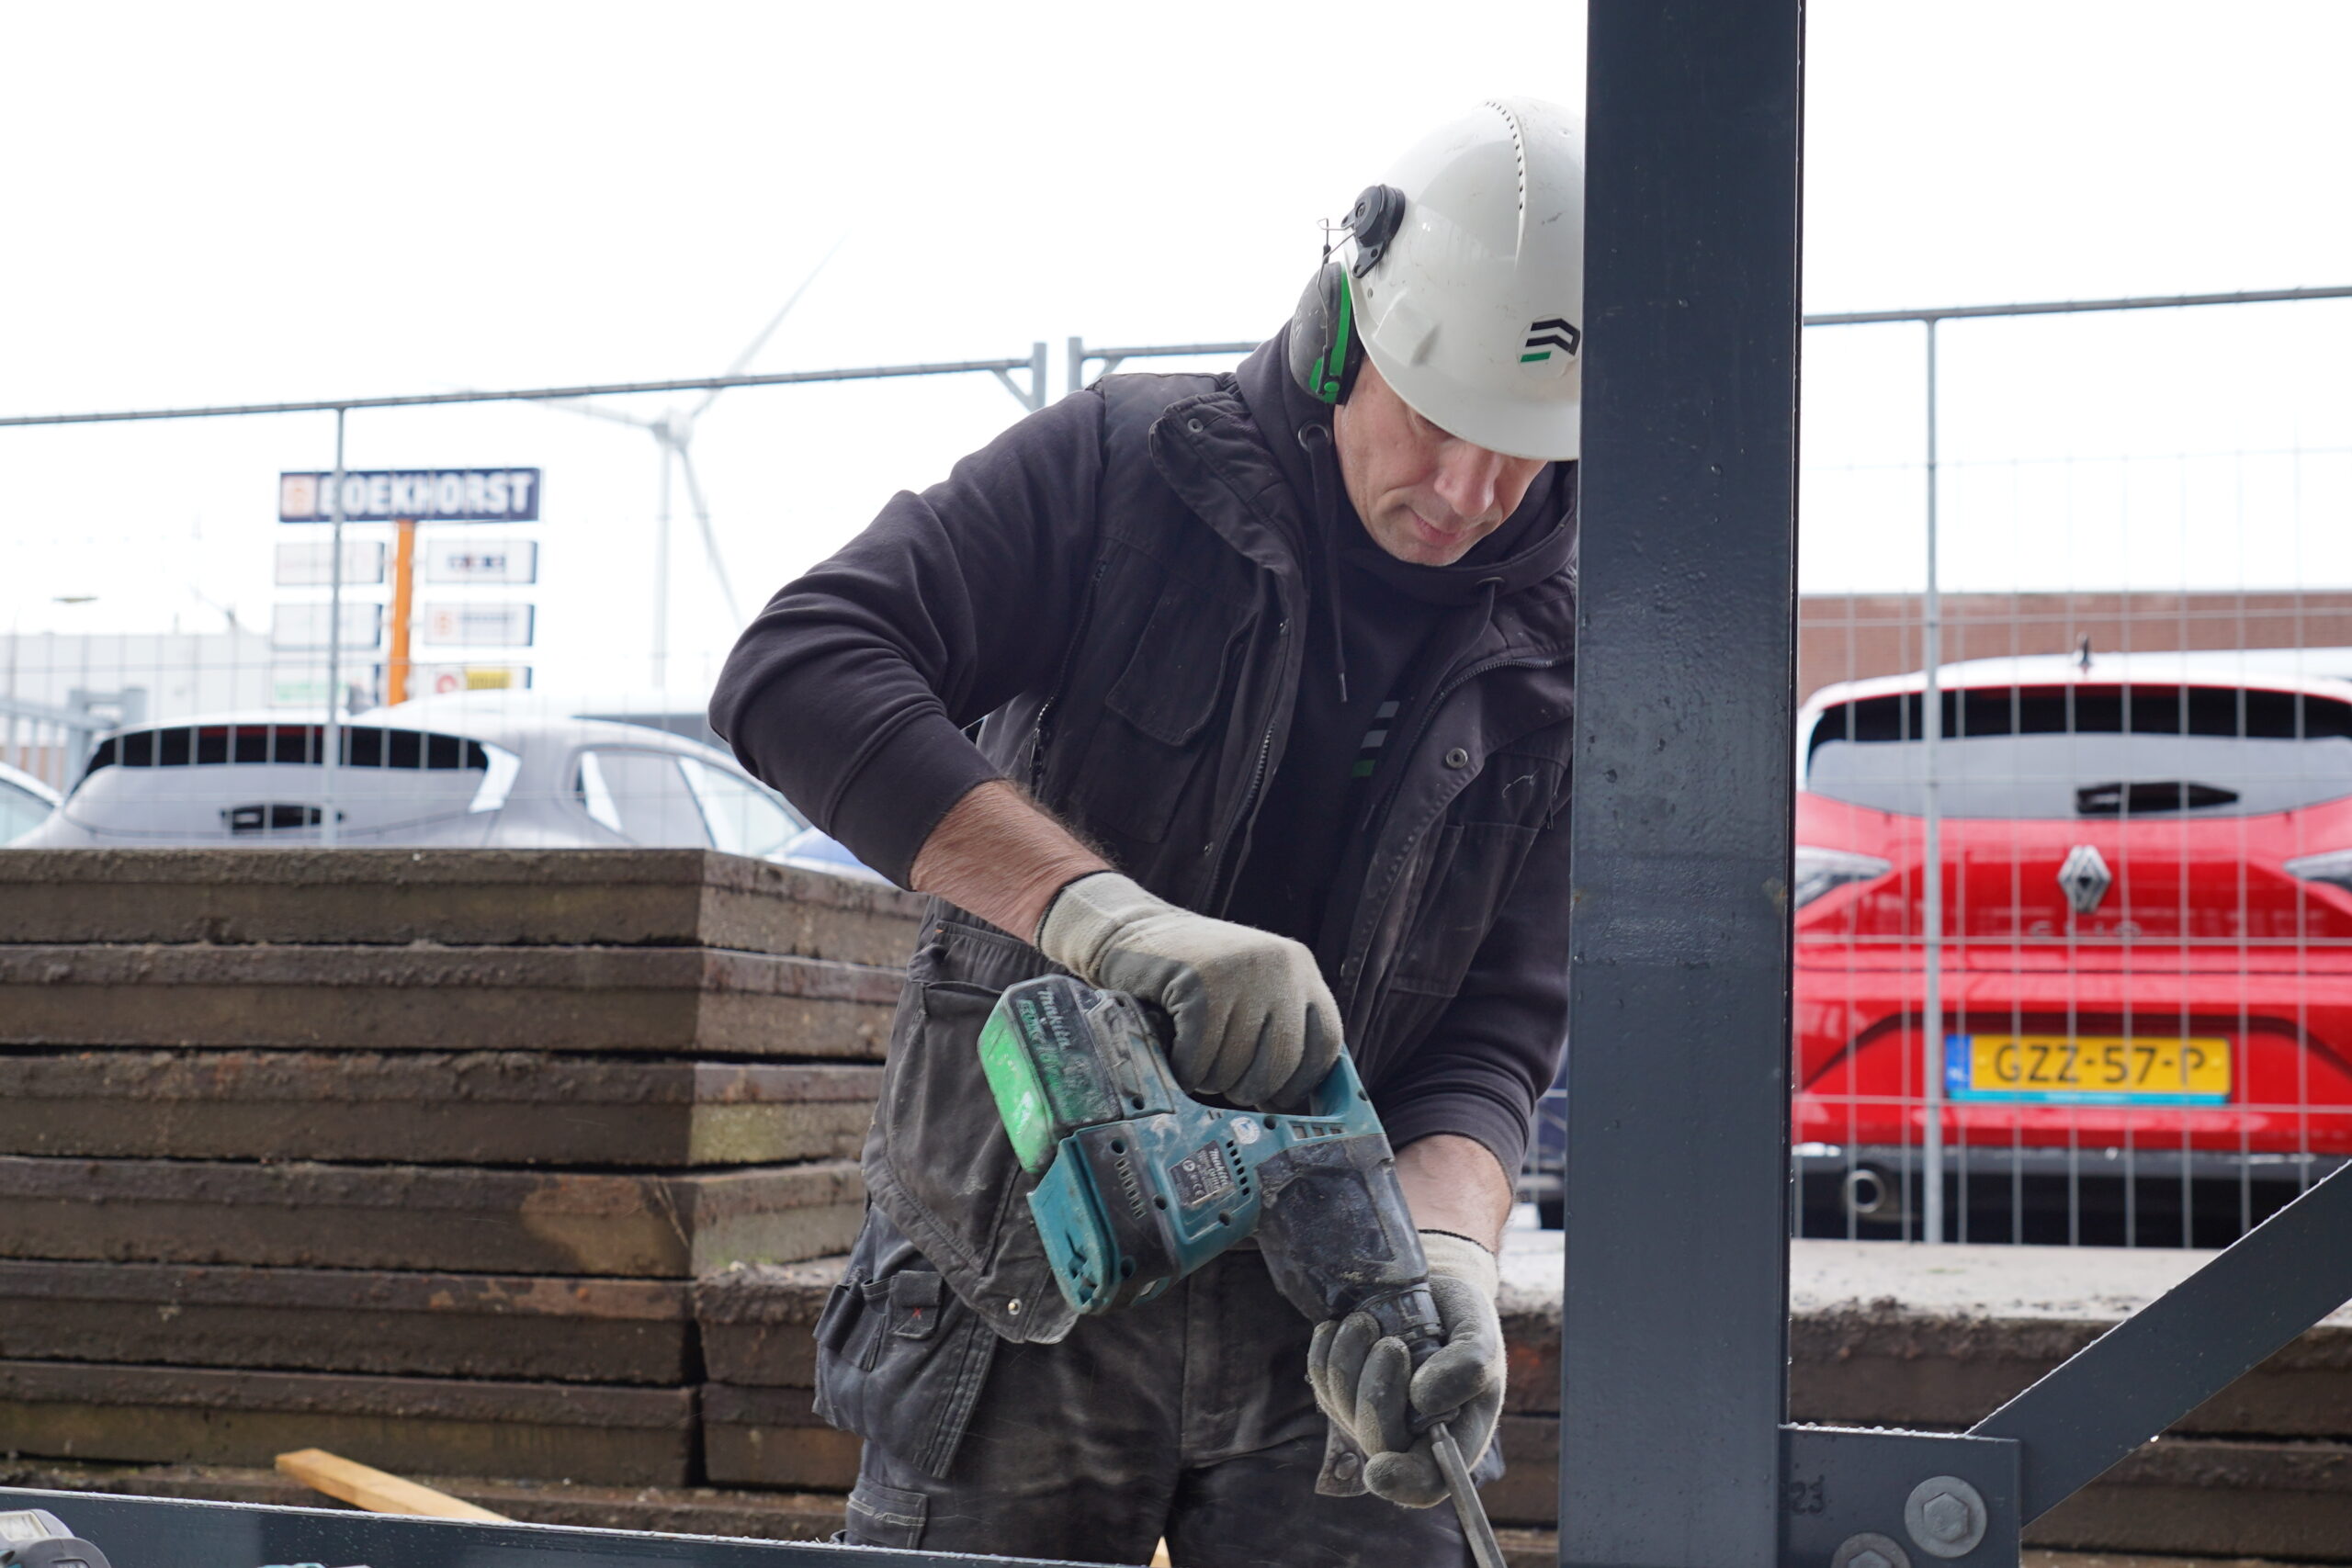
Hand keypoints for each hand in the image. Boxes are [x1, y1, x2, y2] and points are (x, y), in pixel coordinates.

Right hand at [1035, 871, 1340, 1109]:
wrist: (1130, 932)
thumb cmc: (1192, 978)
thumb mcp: (1249, 990)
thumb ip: (1277, 1029)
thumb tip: (1291, 1103)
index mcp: (1299, 968)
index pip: (1325, 1044)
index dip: (1300, 1083)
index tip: (1275, 1100)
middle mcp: (1279, 965)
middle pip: (1281, 1064)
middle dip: (1246, 1087)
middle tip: (1220, 1077)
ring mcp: (1240, 972)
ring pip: (1235, 1068)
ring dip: (1208, 1077)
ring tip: (1193, 1052)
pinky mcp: (1199, 984)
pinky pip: (1199, 1059)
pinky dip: (1183, 1069)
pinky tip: (1174, 1051)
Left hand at [1306, 1231, 1503, 1508]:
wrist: (1431, 1292)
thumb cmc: (1462, 1321)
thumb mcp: (1480, 1336)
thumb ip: (1468, 1367)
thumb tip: (1422, 1400)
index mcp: (1452, 1438)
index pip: (1426, 1483)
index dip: (1402, 1482)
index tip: (1379, 1469)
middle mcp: (1407, 1438)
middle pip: (1376, 1440)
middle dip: (1377, 1391)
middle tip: (1392, 1344)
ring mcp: (1368, 1417)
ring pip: (1342, 1404)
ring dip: (1350, 1356)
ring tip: (1369, 1321)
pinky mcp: (1339, 1391)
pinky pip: (1320, 1376)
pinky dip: (1329, 1345)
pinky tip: (1348, 1326)